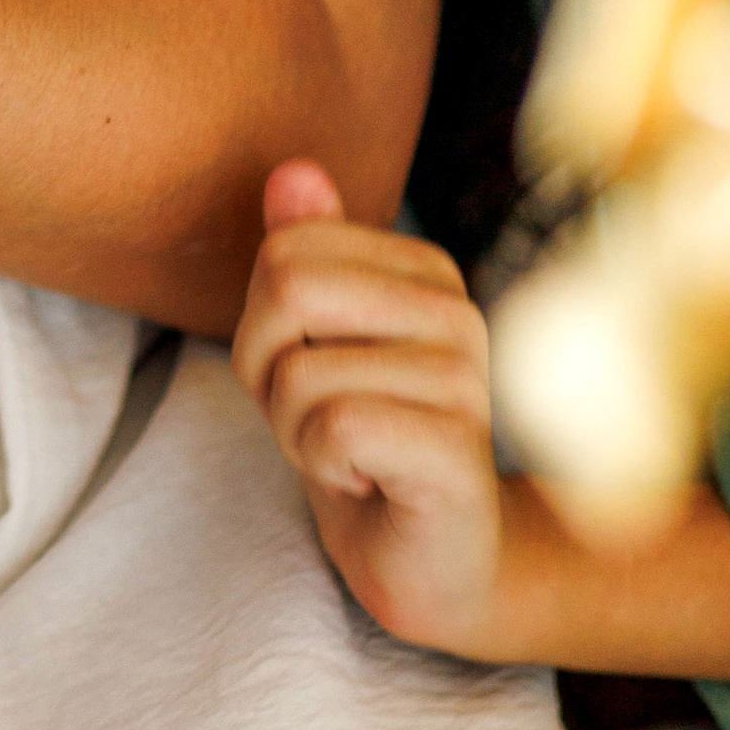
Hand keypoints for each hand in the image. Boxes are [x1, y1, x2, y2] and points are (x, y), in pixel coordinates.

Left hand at [230, 160, 508, 654]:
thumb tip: (291, 172)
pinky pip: (334, 427)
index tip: (310, 374)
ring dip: (296, 431)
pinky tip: (368, 482)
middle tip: (318, 417)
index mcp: (424, 270)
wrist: (427, 558)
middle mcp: (456, 310)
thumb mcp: (310, 343)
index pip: (284, 254)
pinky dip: (323, 466)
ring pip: (301, 373)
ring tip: (352, 456)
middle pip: (287, 290)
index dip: (262, 328)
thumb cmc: (363, 444)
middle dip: (268, 371)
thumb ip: (304, 256)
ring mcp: (467, 380)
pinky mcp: (458, 450)